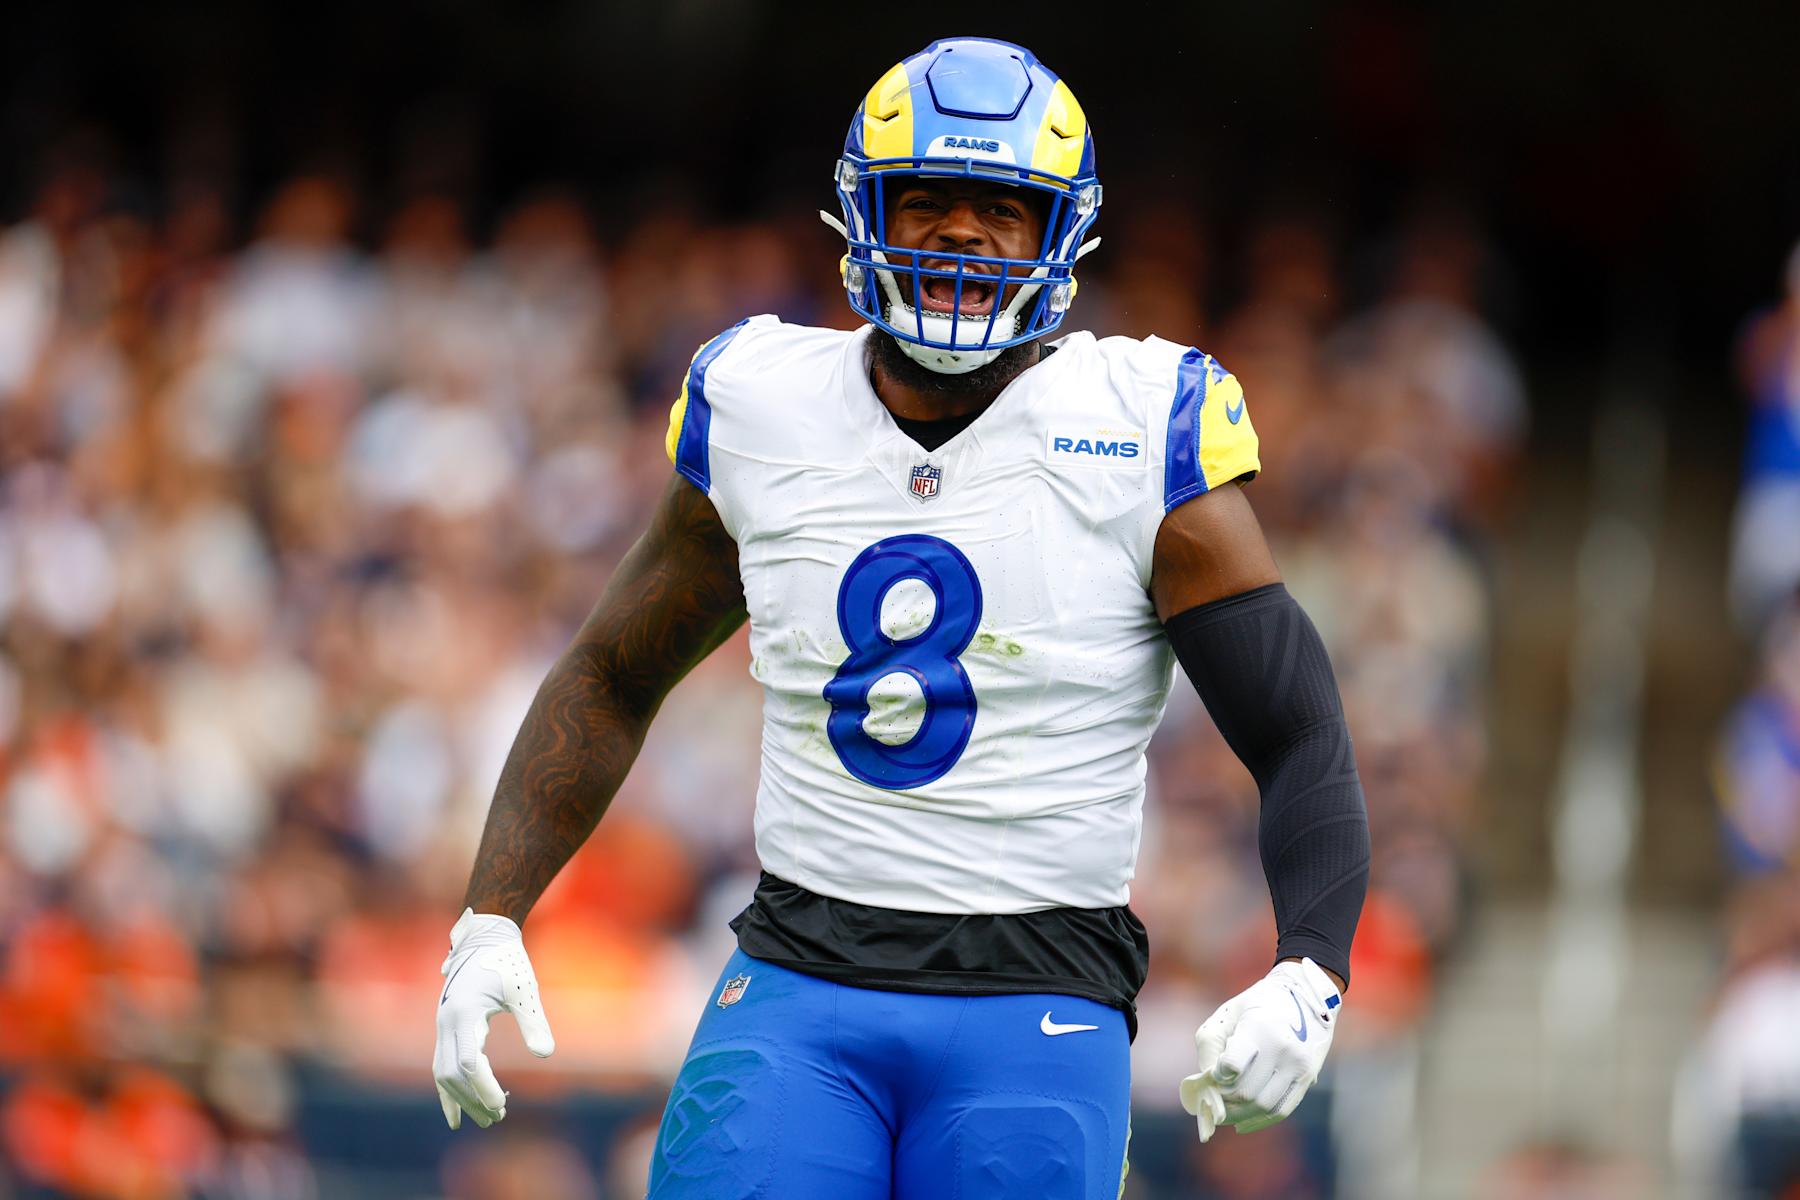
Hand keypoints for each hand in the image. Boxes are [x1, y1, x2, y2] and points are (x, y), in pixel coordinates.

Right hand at [432, 908, 555, 1129]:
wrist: (484, 938)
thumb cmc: (507, 962)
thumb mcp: (523, 989)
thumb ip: (533, 1021)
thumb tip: (546, 1054)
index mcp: (464, 1013)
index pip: (469, 1063)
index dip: (483, 1088)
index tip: (502, 1105)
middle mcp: (446, 1023)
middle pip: (452, 1075)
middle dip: (473, 1099)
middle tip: (498, 1117)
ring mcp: (441, 1026)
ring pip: (443, 1073)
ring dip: (461, 1098)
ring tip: (487, 1117)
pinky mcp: (445, 1028)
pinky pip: (440, 1065)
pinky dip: (447, 1091)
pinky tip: (456, 1114)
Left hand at [1178, 957, 1338, 1140]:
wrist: (1305, 994)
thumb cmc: (1256, 1004)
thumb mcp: (1227, 1014)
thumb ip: (1210, 1047)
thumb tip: (1206, 1083)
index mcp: (1259, 1027)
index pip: (1233, 1066)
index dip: (1217, 1077)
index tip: (1212, 1076)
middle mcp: (1282, 1048)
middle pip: (1246, 1092)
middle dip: (1224, 1101)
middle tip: (1212, 1101)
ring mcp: (1299, 1065)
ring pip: (1264, 1106)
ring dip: (1239, 1115)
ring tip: (1224, 1113)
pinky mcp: (1308, 1077)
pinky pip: (1282, 1109)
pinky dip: (1260, 1121)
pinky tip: (1242, 1123)